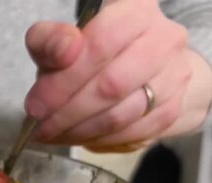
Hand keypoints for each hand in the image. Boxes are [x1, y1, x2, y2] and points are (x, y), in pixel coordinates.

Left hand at [24, 0, 211, 151]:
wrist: (140, 69)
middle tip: (41, 125)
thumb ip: (51, 41)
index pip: (101, 43)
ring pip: (123, 114)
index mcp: (134, 10)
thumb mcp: (62, 41)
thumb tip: (64, 50)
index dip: (65, 79)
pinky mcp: (173, 106)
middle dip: (68, 111)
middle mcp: (163, 37)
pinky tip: (78, 137)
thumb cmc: (93, 53)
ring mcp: (174, 74)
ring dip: (81, 130)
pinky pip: (133, 132)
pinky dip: (100, 140)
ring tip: (54, 134)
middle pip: (112, 84)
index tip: (36, 104)